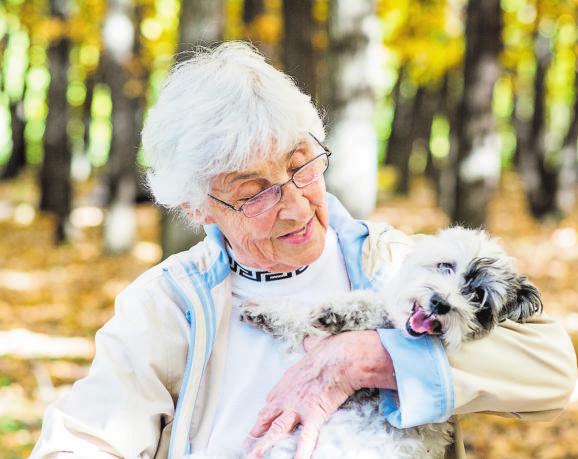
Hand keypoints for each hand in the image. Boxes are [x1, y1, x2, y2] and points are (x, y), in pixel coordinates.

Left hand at [245, 330, 395, 458]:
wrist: (341, 356)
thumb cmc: (330, 350)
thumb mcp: (314, 346)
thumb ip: (309, 347)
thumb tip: (310, 341)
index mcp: (287, 382)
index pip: (270, 402)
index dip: (264, 415)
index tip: (258, 424)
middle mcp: (287, 396)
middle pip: (267, 418)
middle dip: (256, 433)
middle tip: (246, 446)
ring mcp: (298, 407)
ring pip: (276, 430)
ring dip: (265, 446)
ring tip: (254, 458)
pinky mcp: (313, 415)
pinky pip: (305, 439)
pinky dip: (300, 453)